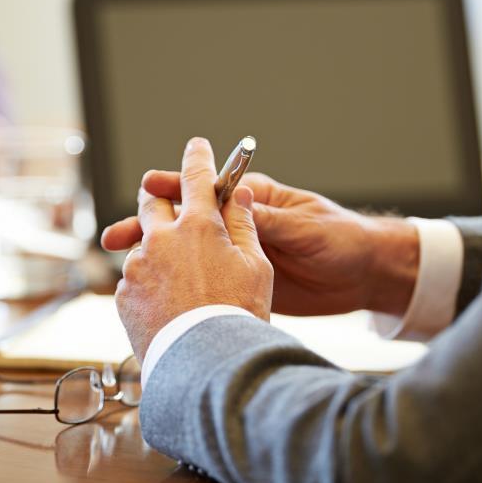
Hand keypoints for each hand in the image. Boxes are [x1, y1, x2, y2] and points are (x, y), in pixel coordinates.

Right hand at [103, 172, 418, 318]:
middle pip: (184, 222)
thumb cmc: (340, 239)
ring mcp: (234, 254)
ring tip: (124, 268)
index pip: (204, 188)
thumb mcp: (304, 228)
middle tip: (118, 237)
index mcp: (253, 200)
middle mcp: (237, 225)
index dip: (174, 185)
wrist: (363, 276)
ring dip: (155, 260)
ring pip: (186, 255)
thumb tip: (233, 206)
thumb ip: (267, 220)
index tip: (148, 186)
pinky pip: (202, 281)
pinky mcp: (240, 281)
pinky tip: (153, 296)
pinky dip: (176, 286)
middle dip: (149, 225)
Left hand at [104, 138, 272, 361]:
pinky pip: (135, 277)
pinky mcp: (123, 294)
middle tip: (165, 199)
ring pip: (142, 244)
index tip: (197, 145)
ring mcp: (137, 267)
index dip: (197, 157)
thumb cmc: (238, 316)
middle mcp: (160, 239)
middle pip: (150, 202)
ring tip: (179, 278)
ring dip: (156, 249)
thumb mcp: (256, 268)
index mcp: (197, 226)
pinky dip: (149, 282)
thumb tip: (238, 197)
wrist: (203, 365)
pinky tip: (168, 304)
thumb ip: (244, 226)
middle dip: (158, 195)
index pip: (196, 177)